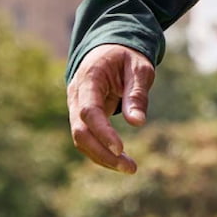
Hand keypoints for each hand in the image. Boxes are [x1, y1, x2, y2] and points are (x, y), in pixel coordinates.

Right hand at [66, 43, 155, 173]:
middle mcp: (77, 95)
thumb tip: (137, 122)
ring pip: (81, 140)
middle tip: (130, 168)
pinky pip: (88, 138)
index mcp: (89, 78)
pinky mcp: (82, 117)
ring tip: (130, 168)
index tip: (121, 149)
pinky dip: (102, 152)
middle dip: (103, 153)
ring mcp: (76, 107)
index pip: (89, 111)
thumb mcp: (139, 68)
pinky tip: (120, 161)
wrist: (110, 48)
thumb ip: (137, 93)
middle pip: (80, 132)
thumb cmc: (127, 56)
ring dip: (103, 157)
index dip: (102, 132)